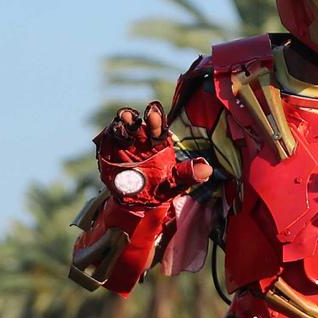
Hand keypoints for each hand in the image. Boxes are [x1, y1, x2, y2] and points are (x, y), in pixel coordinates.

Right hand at [93, 102, 209, 205]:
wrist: (138, 203)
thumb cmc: (160, 187)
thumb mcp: (175, 182)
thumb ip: (189, 174)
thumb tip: (208, 169)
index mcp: (157, 143)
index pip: (157, 128)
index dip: (155, 120)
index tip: (153, 114)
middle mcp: (140, 139)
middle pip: (137, 124)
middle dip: (134, 118)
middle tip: (131, 117)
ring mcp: (124, 144)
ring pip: (122, 129)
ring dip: (121, 123)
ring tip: (121, 120)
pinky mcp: (110, 151)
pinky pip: (109, 141)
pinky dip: (109, 136)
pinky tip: (111, 136)